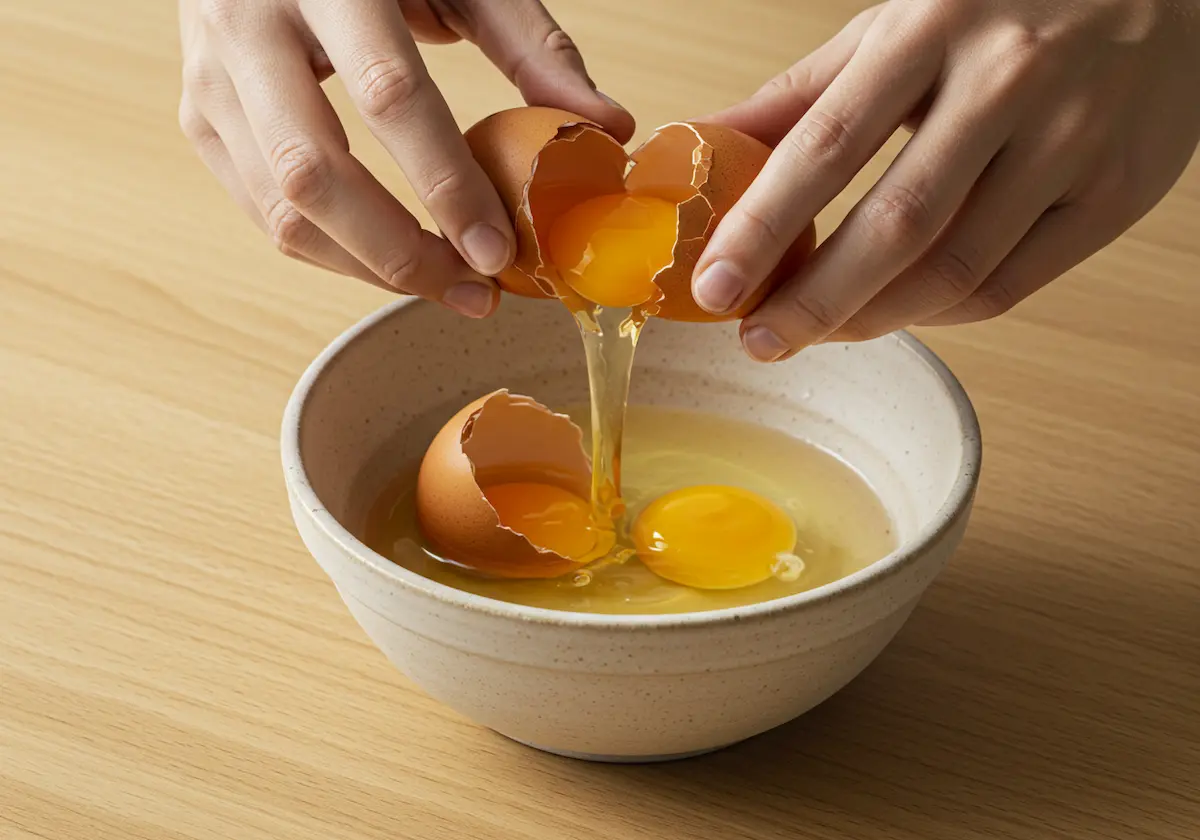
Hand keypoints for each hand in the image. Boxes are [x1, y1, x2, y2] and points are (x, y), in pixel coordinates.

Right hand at [178, 0, 632, 316]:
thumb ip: (532, 45)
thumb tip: (608, 128)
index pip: (387, 93)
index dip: (446, 183)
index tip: (498, 250)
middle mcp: (246, 22)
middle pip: (312, 171)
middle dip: (399, 251)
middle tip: (473, 292)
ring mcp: (209, 74)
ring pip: (279, 208)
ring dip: (367, 268)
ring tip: (444, 287)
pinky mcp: (198, 116)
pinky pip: (261, 212)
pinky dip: (331, 252)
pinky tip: (391, 262)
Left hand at [691, 0, 1199, 360]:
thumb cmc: (1000, 6)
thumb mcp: (891, 28)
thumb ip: (799, 97)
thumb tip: (701, 145)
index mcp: (930, 29)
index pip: (828, 146)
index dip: (763, 227)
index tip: (714, 287)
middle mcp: (1007, 82)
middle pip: (896, 224)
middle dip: (814, 300)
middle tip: (759, 339)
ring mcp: (1072, 139)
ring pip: (956, 269)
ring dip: (872, 319)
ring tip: (818, 334)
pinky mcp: (1119, 191)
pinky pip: (1011, 284)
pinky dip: (941, 313)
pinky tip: (897, 311)